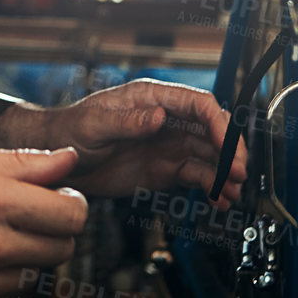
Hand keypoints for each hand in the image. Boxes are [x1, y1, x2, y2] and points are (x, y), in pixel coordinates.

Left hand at [5, 80, 246, 208]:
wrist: (58, 160)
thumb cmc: (70, 130)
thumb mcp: (94, 124)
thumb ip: (126, 121)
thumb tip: (156, 115)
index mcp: (151, 99)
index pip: (197, 104)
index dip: (218, 123)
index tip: (227, 146)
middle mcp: (165, 120)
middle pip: (211, 130)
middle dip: (230, 151)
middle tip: (239, 173)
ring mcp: (167, 145)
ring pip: (209, 156)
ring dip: (225, 172)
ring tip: (233, 192)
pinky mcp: (165, 169)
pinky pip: (196, 176)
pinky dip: (211, 187)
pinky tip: (219, 198)